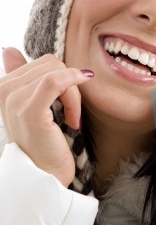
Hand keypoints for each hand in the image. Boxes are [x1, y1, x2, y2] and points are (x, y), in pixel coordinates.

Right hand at [0, 47, 92, 186]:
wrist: (44, 175)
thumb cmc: (44, 141)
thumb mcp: (34, 105)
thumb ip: (23, 76)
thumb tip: (8, 49)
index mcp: (4, 86)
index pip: (43, 62)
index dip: (63, 79)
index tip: (65, 104)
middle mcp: (3, 89)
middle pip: (52, 63)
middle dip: (69, 85)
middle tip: (71, 113)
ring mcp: (13, 99)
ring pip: (57, 72)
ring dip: (73, 95)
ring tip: (71, 119)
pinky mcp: (29, 111)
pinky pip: (55, 81)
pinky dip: (73, 84)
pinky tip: (79, 103)